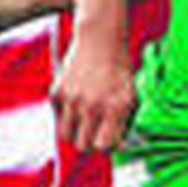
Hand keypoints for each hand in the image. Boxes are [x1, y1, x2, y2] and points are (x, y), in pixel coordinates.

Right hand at [51, 33, 135, 153]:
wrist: (101, 39)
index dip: (106, 146)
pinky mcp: (57, 91)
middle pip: (83, 147)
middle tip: (93, 131)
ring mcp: (72, 99)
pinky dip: (64, 115)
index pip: (105, 147)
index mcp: (115, 107)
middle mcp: (92, 105)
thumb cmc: (119, 70)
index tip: (108, 138)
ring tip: (82, 121)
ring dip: (74, 133)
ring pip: (65, 137)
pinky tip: (75, 101)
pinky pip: (57, 118)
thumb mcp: (130, 96)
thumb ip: (123, 123)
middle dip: (89, 143)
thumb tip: (116, 148)